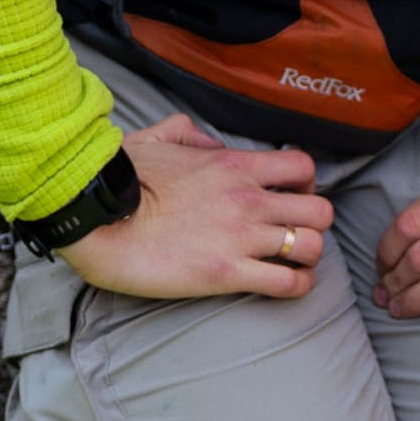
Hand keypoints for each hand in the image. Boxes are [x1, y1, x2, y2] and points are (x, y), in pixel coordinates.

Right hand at [60, 111, 332, 301]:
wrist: (99, 218)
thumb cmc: (122, 179)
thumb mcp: (156, 138)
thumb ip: (189, 133)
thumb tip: (212, 143)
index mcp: (234, 165)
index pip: (303, 167)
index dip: (306, 185)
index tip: (291, 197)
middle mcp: (248, 199)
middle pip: (320, 211)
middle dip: (314, 224)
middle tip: (294, 233)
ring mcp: (241, 237)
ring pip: (312, 247)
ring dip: (307, 257)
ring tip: (291, 262)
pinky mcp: (227, 274)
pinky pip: (288, 284)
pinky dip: (296, 287)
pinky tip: (284, 285)